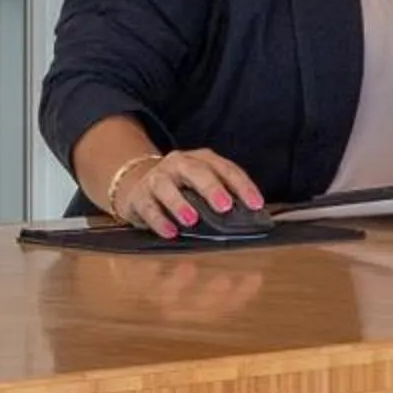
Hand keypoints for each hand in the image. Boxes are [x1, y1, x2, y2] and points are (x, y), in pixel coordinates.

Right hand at [106, 147, 263, 239]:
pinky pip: (148, 207)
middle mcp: (179, 164)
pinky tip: (170, 232)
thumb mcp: (201, 184)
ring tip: (191, 220)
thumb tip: (248, 216)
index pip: (226, 169)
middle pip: (197, 172)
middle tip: (225, 206)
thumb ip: (221, 194)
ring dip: (180, 203)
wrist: (135, 182)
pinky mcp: (139, 196)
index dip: (242, 186)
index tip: (256, 204)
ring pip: (167, 187)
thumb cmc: (180, 187)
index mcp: (202, 159)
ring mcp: (157, 178)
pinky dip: (159, 220)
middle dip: (212, 188)